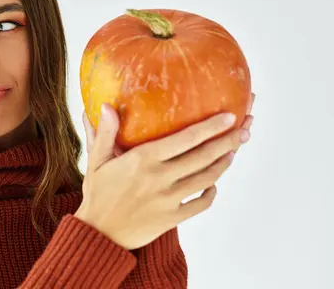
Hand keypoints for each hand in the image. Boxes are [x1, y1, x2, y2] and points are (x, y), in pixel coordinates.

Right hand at [75, 93, 254, 249]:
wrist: (99, 234)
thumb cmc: (98, 195)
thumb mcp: (96, 161)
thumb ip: (104, 133)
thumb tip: (107, 106)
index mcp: (143, 159)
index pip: (185, 138)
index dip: (210, 127)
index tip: (229, 117)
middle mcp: (160, 177)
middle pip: (204, 157)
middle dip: (228, 141)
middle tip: (244, 130)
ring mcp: (169, 199)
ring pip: (207, 178)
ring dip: (224, 164)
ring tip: (233, 151)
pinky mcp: (172, 218)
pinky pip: (201, 204)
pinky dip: (212, 193)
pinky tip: (214, 184)